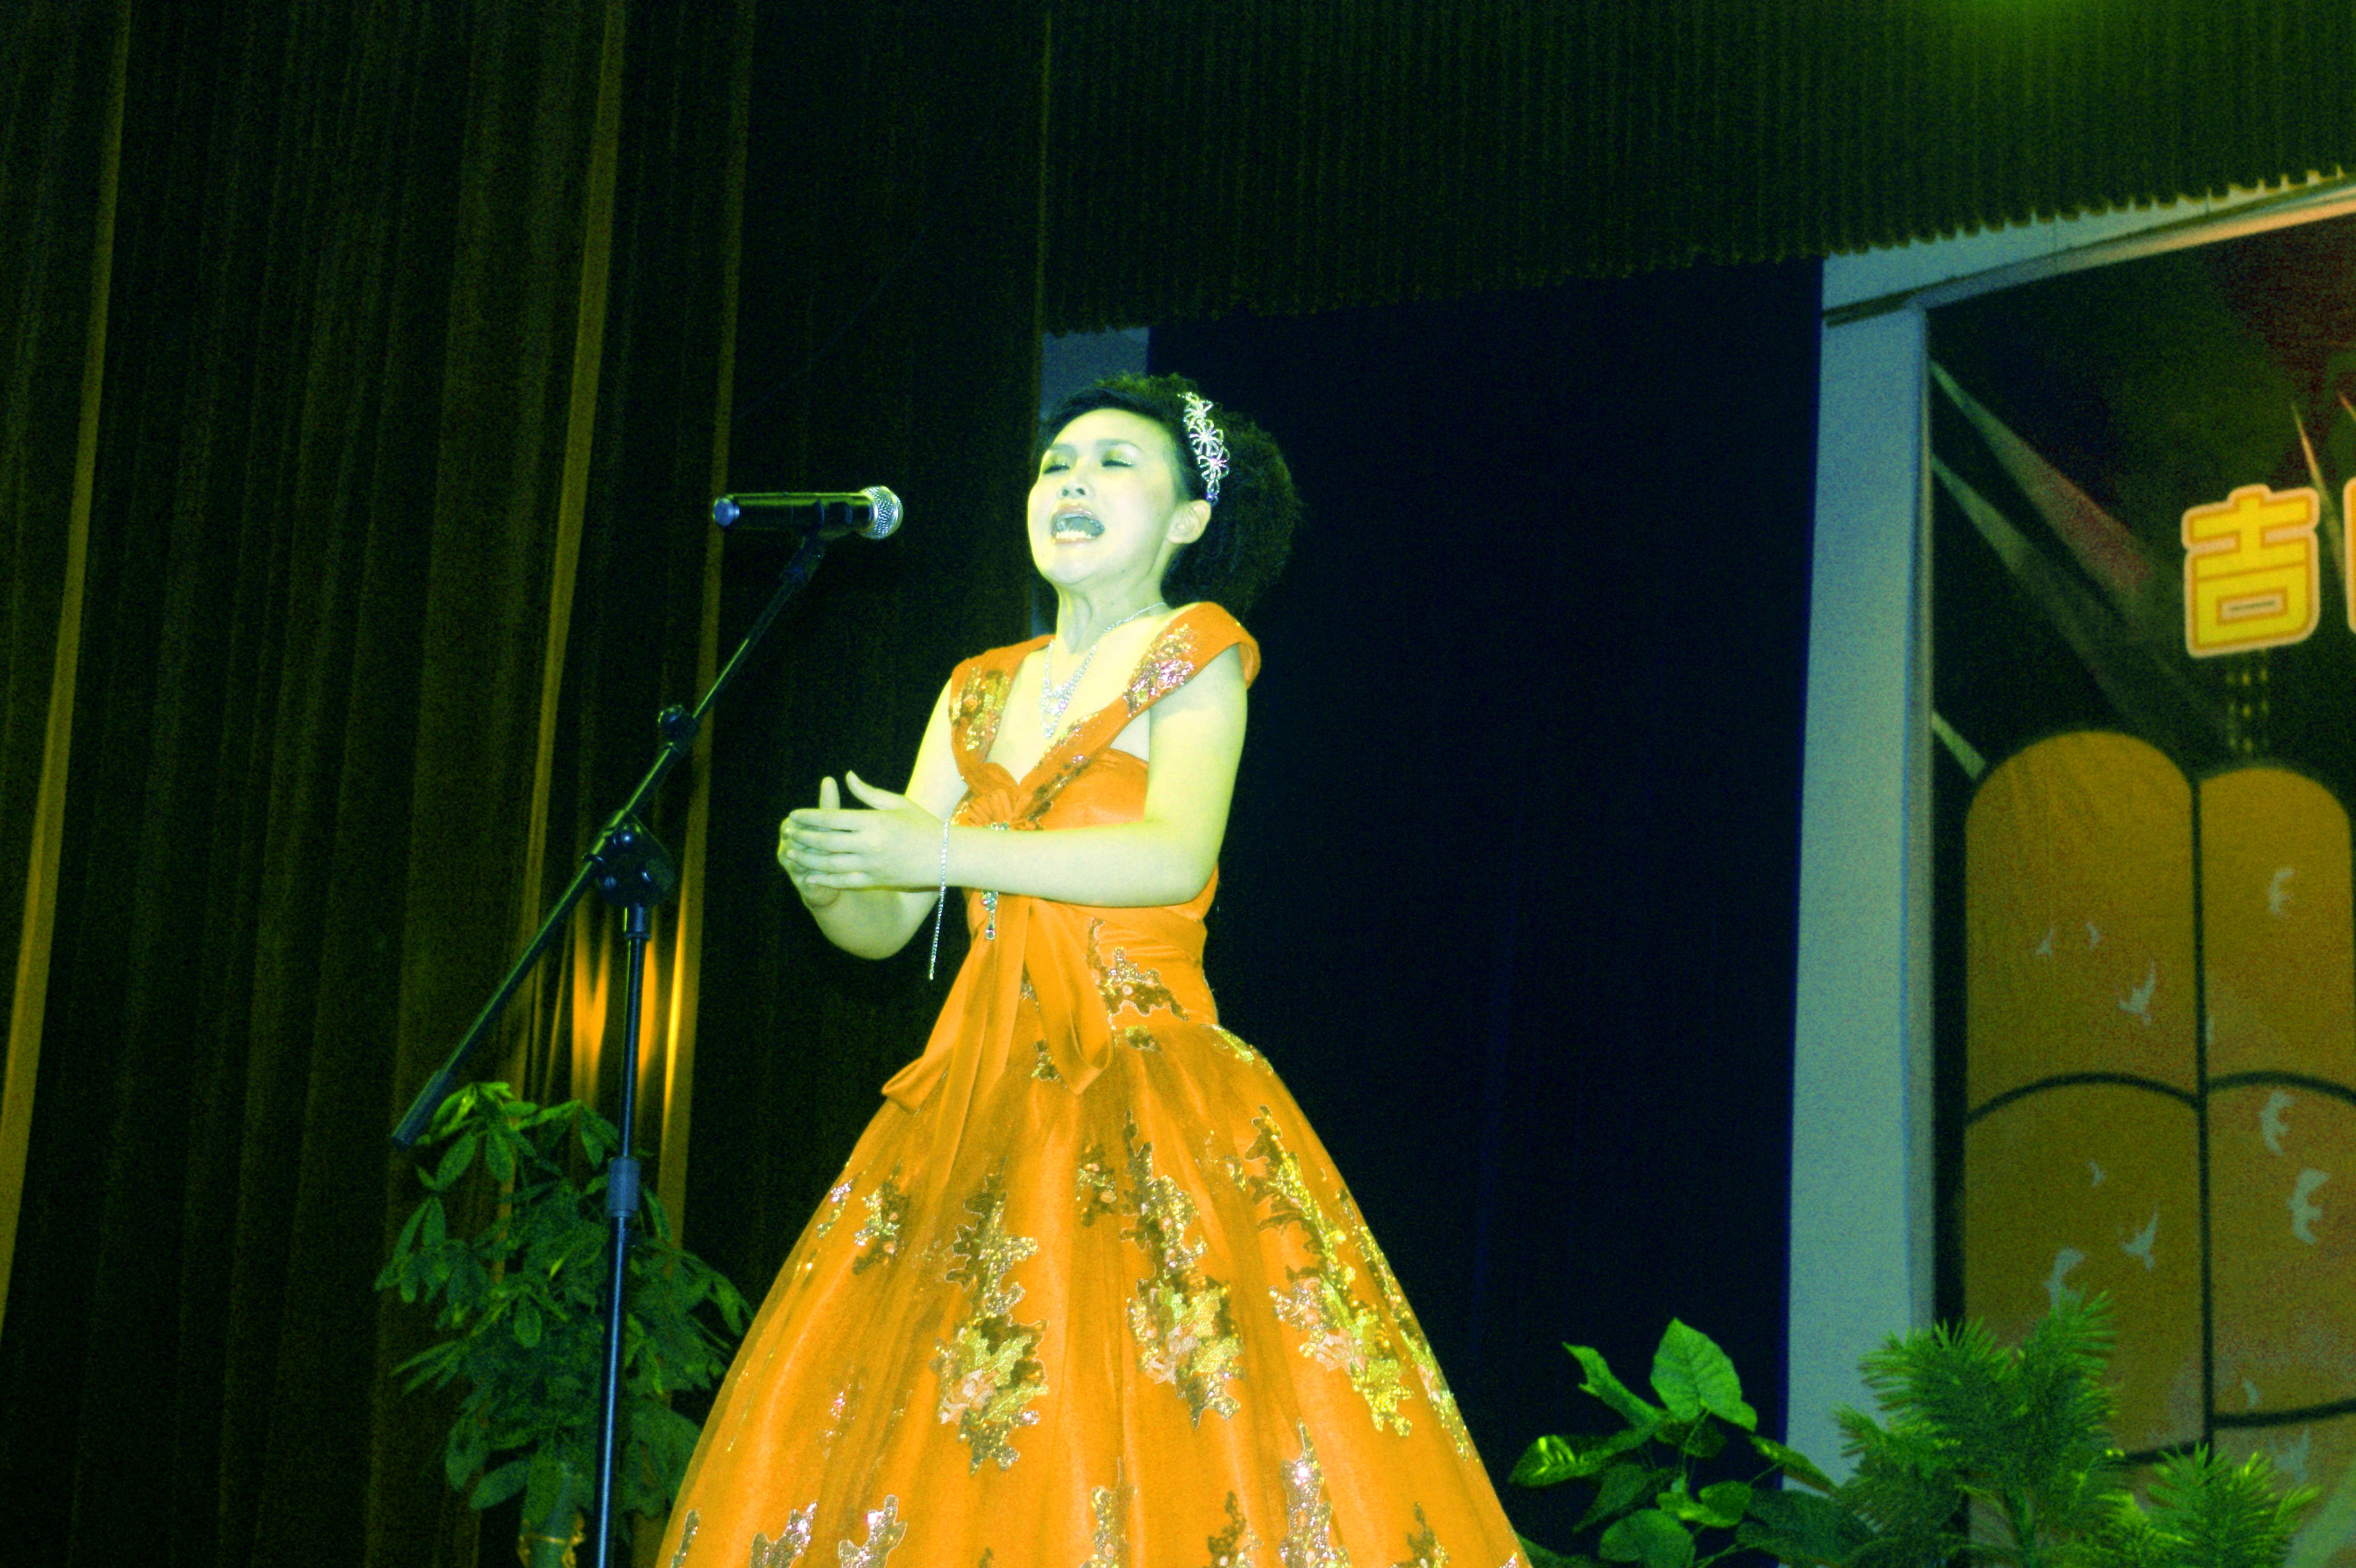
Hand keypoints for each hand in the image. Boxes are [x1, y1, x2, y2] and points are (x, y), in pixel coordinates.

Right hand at [778, 776, 843, 905]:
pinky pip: (807, 879)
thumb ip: (827, 805)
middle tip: (835, 840)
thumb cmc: (831, 843)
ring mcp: (790, 866)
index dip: (815, 822)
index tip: (831, 823)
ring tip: (833, 856)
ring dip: (816, 857)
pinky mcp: (801, 883)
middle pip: (797, 840)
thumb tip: (828, 779)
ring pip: (800, 859)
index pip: (799, 821)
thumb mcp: (830, 824)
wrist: (832, 878)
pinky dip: (818, 875)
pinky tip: (831, 873)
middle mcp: (786, 845)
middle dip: (815, 840)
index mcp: (791, 826)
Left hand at [779, 770, 939, 891]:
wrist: (947, 857)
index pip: (832, 817)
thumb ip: (869, 792)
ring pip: (830, 863)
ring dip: (808, 858)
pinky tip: (809, 877)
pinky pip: (843, 882)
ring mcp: (871, 865)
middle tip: (787, 832)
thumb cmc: (923, 824)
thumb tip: (847, 777)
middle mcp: (869, 844)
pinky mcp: (875, 880)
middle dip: (803, 836)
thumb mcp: (898, 803)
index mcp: (874, 821)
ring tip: (792, 852)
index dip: (809, 817)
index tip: (794, 815)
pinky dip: (824, 880)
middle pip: (826, 841)